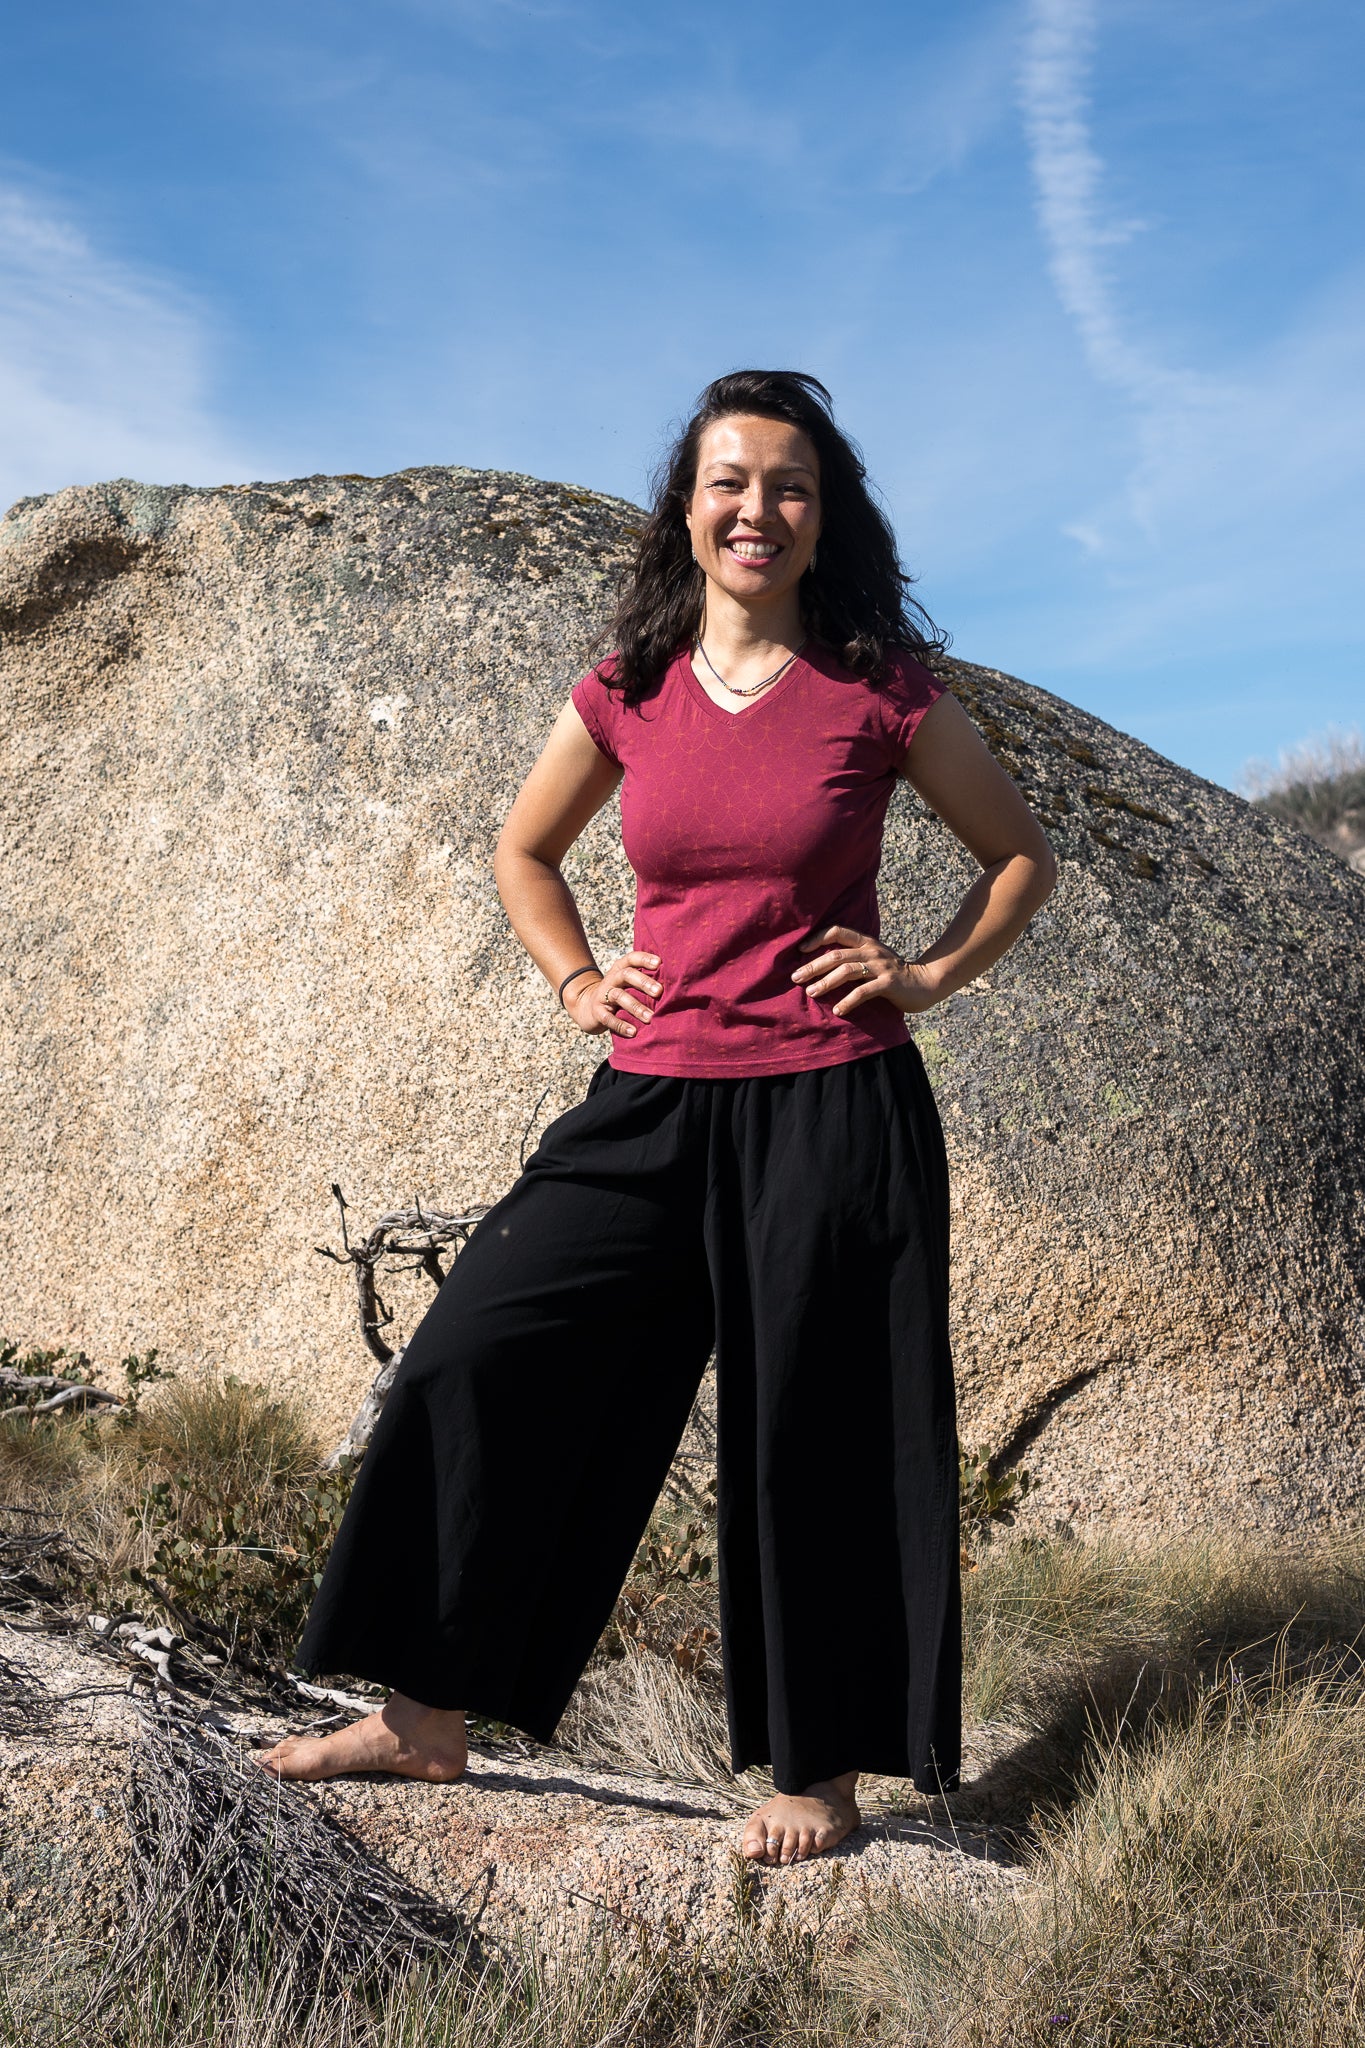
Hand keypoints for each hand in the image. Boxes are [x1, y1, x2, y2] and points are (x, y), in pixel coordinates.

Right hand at [567, 951, 662, 1038]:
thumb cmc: (619, 994)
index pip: (632, 959)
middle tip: (659, 991)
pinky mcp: (597, 1012)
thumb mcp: (629, 984)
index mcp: (621, 969)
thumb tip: (677, 986)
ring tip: (650, 1018)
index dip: (644, 959)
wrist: (587, 1007)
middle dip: (643, 982)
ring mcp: (603, 995)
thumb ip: (646, 981)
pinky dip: (621, 1025)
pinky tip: (633, 1032)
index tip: (659, 963)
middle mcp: (612, 979)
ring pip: (619, 996)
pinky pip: (608, 1018)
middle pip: (626, 974)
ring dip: (636, 1007)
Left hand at [791, 925, 942, 1017]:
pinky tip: (838, 1011)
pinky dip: (848, 1001)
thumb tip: (822, 967)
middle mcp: (872, 951)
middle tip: (796, 978)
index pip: (837, 932)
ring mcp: (881, 966)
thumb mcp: (874, 960)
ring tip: (811, 993)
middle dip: (813, 966)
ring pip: (847, 971)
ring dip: (826, 983)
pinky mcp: (889, 983)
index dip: (817, 938)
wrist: (926, 983)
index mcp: (866, 942)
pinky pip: (864, 992)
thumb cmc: (894, 974)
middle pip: (837, 955)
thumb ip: (854, 959)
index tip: (800, 951)